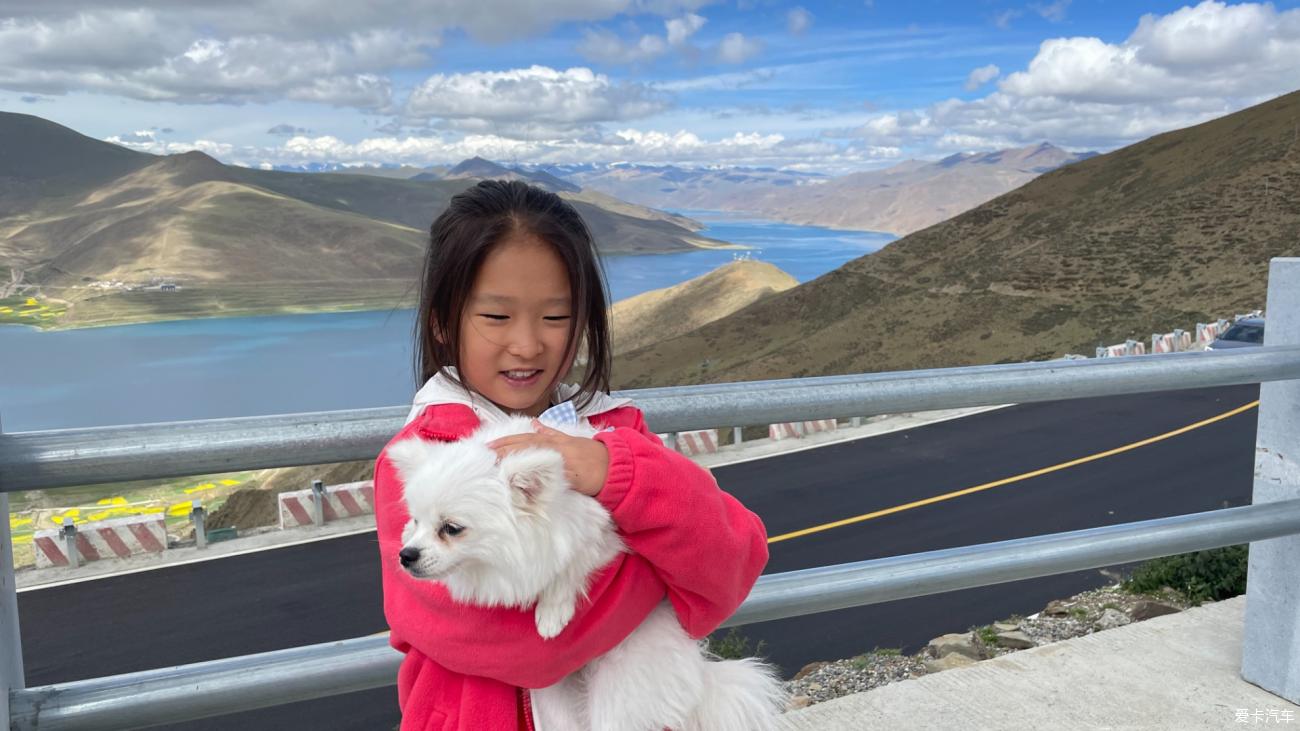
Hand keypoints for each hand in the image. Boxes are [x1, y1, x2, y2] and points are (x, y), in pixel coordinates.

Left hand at [487, 421, 609, 496]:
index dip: (505, 442)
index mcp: (554, 440)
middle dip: (503, 448)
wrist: (612, 466)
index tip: (487, 446)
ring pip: (533, 455)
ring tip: (493, 462)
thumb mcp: (570, 439)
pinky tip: (517, 476)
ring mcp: (561, 459)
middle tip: (483, 453)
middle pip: (524, 445)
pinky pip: (547, 473)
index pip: (524, 439)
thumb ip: (551, 433)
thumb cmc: (592, 455)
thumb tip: (534, 423)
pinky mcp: (568, 473)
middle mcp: (555, 447)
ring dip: (512, 457)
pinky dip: (533, 473)